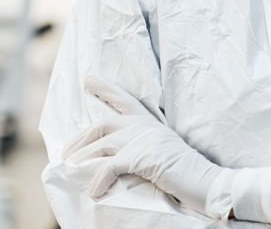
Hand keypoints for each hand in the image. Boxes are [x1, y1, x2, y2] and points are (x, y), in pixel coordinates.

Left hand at [64, 75, 235, 218]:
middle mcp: (144, 126)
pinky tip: (94, 191)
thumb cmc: (184, 170)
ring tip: (71, 171)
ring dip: (82, 159)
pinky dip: (98, 180)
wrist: (205, 181)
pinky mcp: (142, 158)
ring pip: (100, 145)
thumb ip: (143, 144)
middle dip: (80, 138)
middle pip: (102, 124)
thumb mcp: (161, 149)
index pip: (124, 99)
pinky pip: (109, 167)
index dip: (105, 88)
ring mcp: (142, 140)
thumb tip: (117, 153)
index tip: (89, 79)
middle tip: (65, 153)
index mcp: (149, 122)